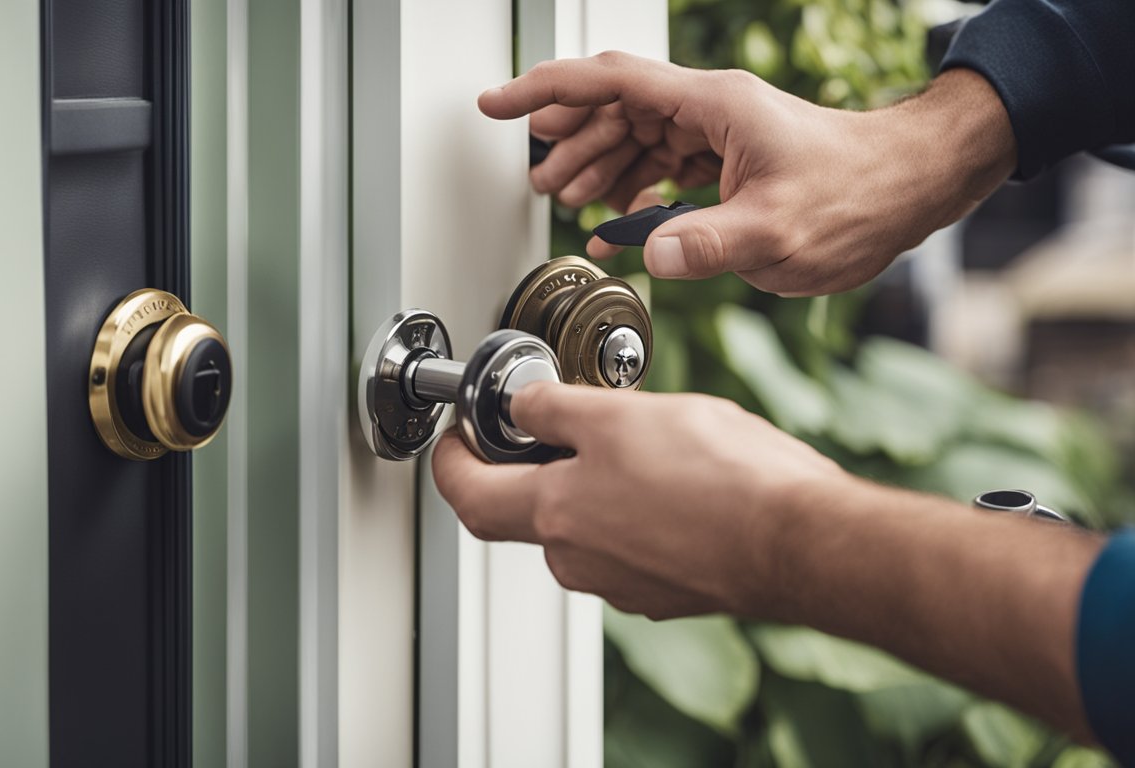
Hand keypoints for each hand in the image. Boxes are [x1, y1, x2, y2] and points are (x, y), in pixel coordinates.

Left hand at [431, 382, 844, 618]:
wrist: (800, 541)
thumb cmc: (720, 478)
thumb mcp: (621, 414)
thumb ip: (557, 408)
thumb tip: (523, 405)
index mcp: (555, 515)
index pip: (468, 496)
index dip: (451, 463)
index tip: (454, 440)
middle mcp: (579, 560)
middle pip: (527, 511)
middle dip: (532, 465)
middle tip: (553, 424)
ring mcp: (624, 582)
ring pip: (586, 525)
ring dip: (594, 485)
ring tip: (639, 442)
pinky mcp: (668, 589)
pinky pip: (632, 543)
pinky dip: (636, 509)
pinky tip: (677, 480)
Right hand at [480, 52, 1016, 294]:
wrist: (908, 190)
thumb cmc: (859, 195)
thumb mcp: (778, 230)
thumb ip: (708, 244)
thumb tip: (649, 253)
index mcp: (711, 106)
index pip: (609, 83)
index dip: (546, 92)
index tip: (499, 104)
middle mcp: (709, 111)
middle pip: (615, 108)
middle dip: (568, 140)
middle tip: (537, 179)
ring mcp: (718, 134)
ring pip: (635, 136)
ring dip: (596, 166)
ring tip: (566, 201)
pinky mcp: (728, 161)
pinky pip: (663, 165)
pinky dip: (632, 189)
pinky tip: (617, 220)